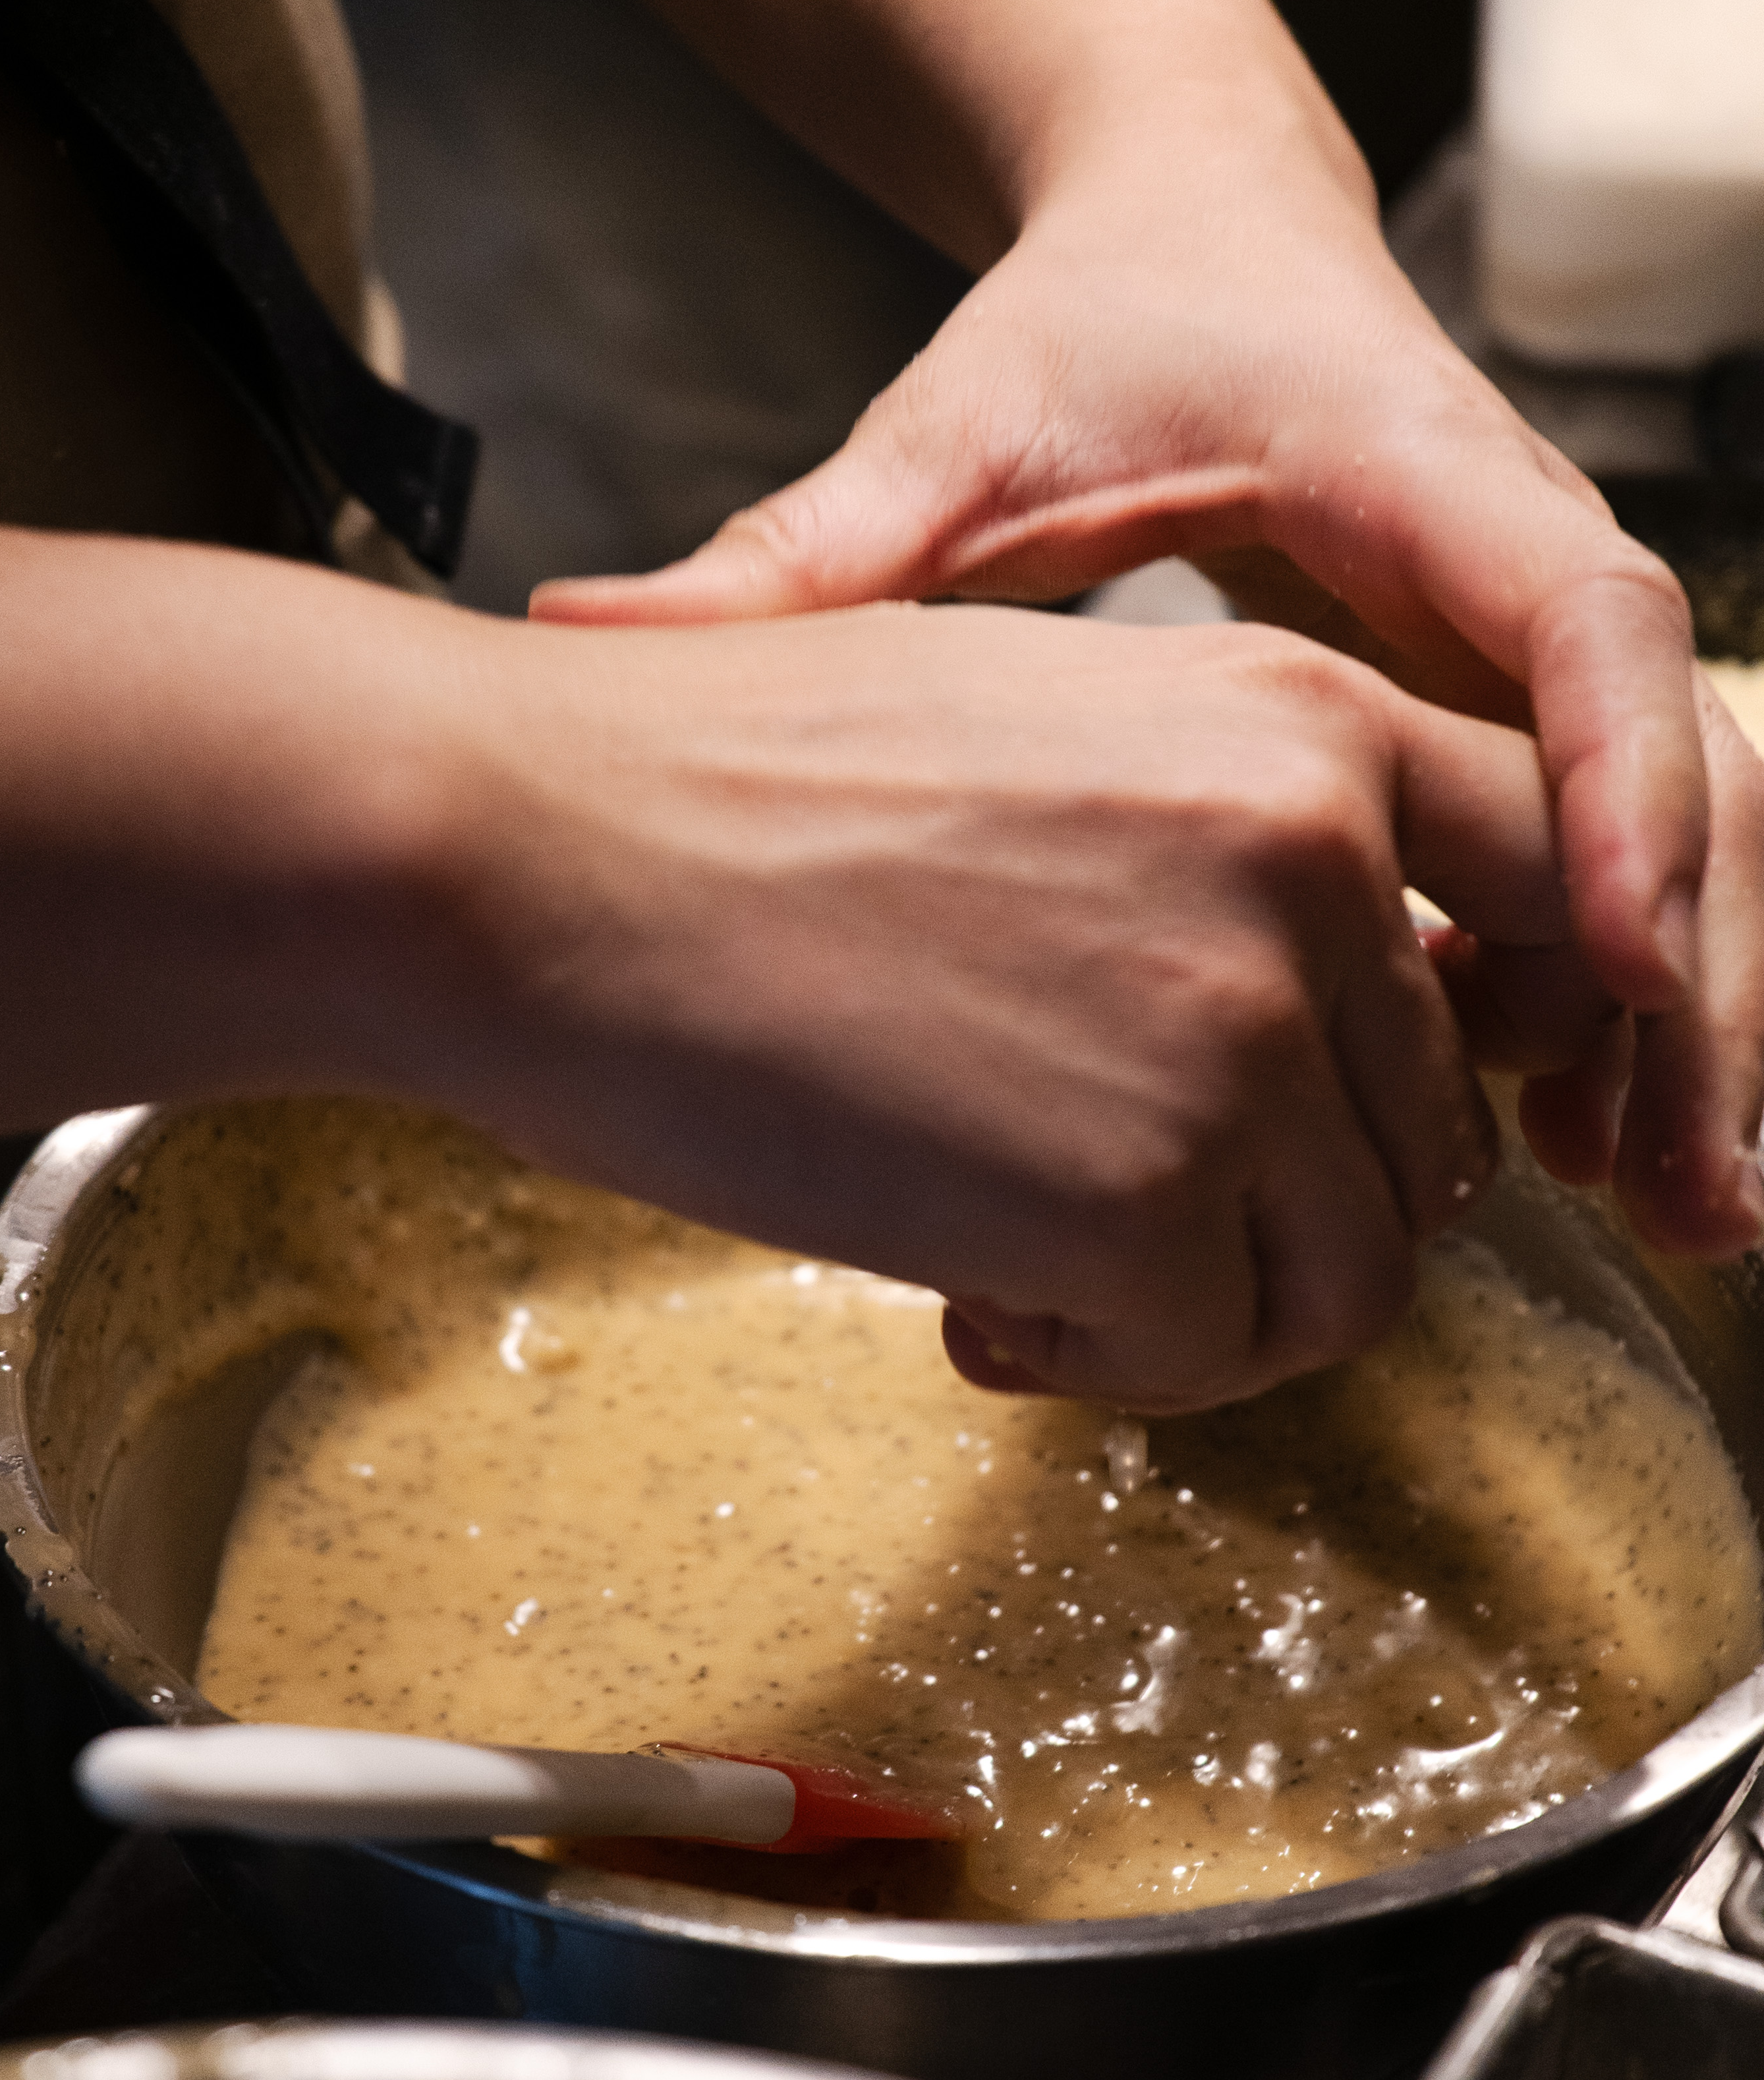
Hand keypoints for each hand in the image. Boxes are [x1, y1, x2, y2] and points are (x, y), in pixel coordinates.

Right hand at [0, 518, 1578, 1412]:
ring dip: (1203, 1302)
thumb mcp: (1042, 728)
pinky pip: (1202, 1351)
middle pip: (1431, 1124)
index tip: (1374, 1100)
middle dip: (1287, 1200)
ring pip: (1348, 1269)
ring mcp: (1240, 1038)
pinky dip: (1096, 1357)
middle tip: (1116, 1209)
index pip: (1550, 883)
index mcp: (1300, 722)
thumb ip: (1222, 840)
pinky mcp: (1140, 1202)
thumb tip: (1316, 1006)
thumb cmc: (726, 788)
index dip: (1481, 1021)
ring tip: (1032, 1263)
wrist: (528, 856)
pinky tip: (962, 1293)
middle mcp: (1316, 868)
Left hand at [531, 129, 1763, 1258]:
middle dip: (1705, 986)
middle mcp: (1512, 562)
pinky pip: (1590, 864)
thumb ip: (807, 553)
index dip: (1622, 796)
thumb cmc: (1086, 332)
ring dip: (1675, 1026)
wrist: (1192, 246)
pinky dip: (1592, 999)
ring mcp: (1522, 644)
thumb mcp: (955, 440)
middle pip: (1685, 775)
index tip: (1605, 964)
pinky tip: (1554, 1141)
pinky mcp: (1495, 707)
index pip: (1587, 625)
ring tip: (1666, 1216)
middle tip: (1686, 1196)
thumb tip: (576, 639)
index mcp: (1417, 470)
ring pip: (1672, 840)